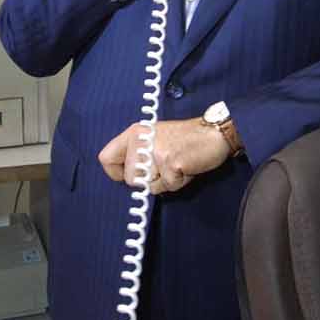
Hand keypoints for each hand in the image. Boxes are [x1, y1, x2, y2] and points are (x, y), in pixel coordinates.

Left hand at [97, 118, 230, 194]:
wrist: (213, 133)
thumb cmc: (185, 139)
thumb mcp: (154, 138)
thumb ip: (137, 154)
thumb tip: (128, 178)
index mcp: (134, 133)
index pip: (106, 158)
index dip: (116, 173)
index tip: (132, 174)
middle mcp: (141, 140)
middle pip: (129, 179)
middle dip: (149, 180)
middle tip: (166, 166)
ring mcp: (155, 151)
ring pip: (149, 186)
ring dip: (165, 182)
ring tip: (177, 165)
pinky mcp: (170, 163)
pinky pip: (168, 186)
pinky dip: (179, 182)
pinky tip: (186, 167)